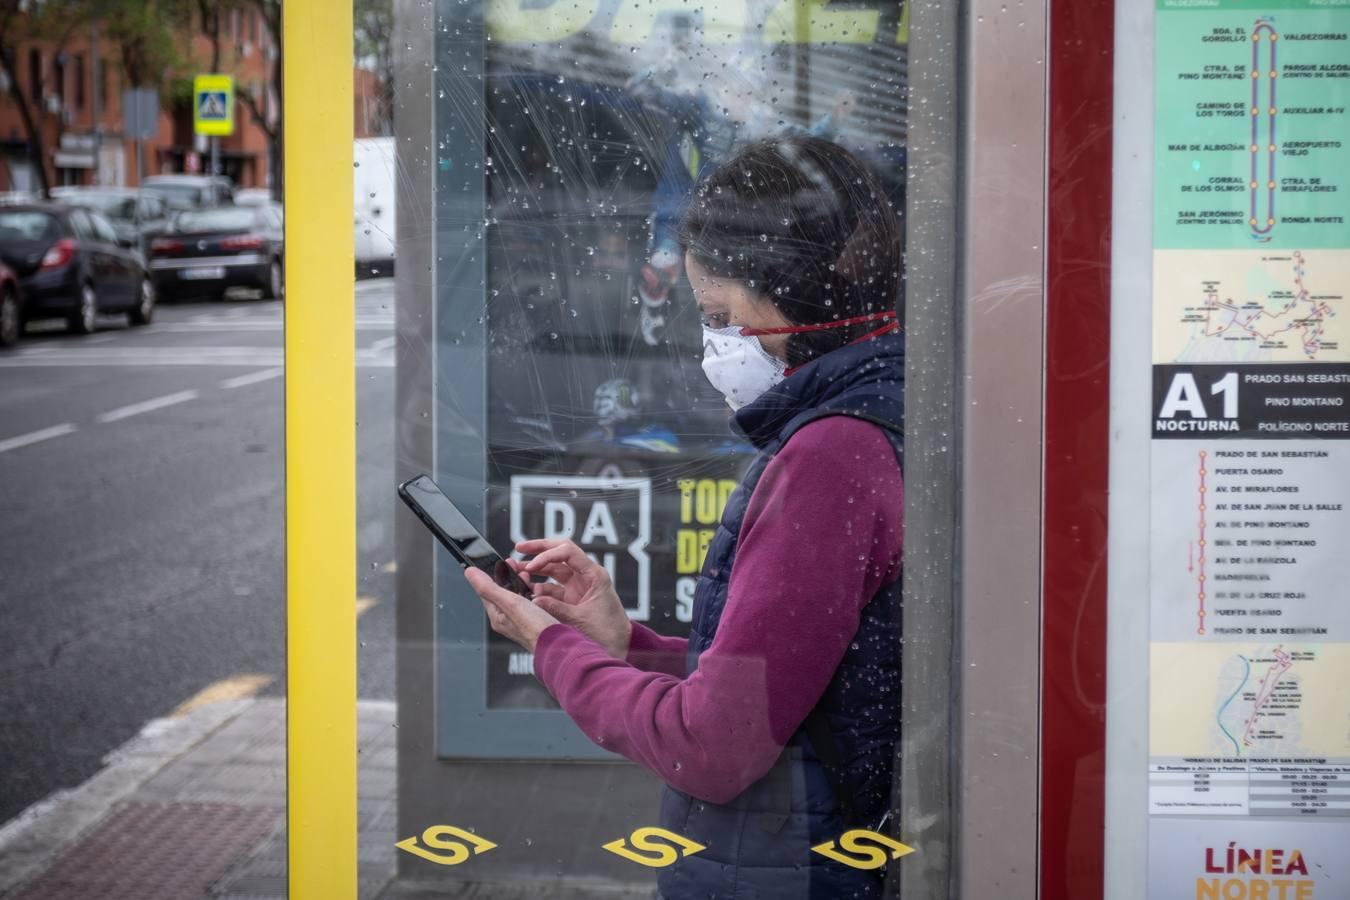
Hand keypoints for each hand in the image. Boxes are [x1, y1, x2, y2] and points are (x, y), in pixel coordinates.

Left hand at [464, 566, 559, 653]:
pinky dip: (531, 591)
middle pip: (502, 593)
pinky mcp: (534, 620)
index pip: (486, 592)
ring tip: (525, 573)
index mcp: (497, 617)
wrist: (558, 644)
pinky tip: (537, 588)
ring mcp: (521, 620)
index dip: (491, 575)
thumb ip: (489, 588)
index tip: (497, 562)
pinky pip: (528, 602)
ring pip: (516, 596)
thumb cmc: (535, 629)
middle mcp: (507, 619)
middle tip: (512, 564)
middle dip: (507, 577)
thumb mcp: (509, 603)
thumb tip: (470, 574)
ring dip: (520, 583)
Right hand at [515, 538, 632, 658]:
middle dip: (540, 549)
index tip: (531, 566)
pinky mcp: (574, 598)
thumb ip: (556, 609)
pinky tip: (527, 591)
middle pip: (560, 553)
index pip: (568, 552)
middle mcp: (586, 576)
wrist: (621, 647)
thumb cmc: (608, 632)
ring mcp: (579, 586)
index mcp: (594, 575)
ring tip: (516, 568)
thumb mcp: (580, 620)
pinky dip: (540, 588)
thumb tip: (534, 600)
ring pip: (555, 569)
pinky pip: (554, 588)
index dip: (547, 555)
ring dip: (536, 568)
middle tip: (519, 548)